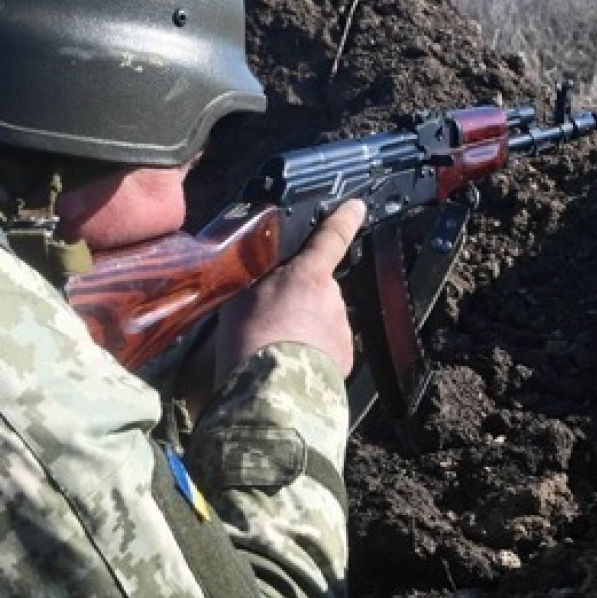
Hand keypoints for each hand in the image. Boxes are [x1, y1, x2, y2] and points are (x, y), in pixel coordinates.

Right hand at [214, 200, 365, 380]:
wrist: (271, 390)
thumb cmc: (250, 342)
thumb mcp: (239, 299)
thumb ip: (256, 280)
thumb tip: (257, 276)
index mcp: (307, 275)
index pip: (331, 237)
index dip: (344, 219)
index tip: (357, 207)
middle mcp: (331, 297)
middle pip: (318, 290)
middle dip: (300, 301)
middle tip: (270, 321)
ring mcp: (340, 328)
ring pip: (322, 321)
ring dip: (305, 330)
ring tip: (276, 349)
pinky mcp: (344, 358)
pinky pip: (328, 349)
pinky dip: (313, 355)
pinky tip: (291, 366)